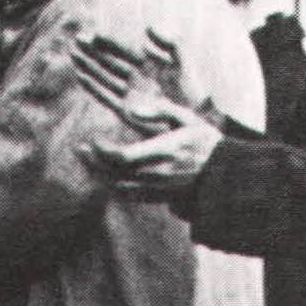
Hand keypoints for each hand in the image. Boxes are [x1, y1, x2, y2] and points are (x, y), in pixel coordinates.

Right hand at [69, 31, 219, 136]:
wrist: (193, 118)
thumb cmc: (191, 90)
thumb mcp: (182, 61)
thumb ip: (169, 43)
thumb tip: (148, 27)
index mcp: (149, 63)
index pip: (123, 49)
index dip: (108, 41)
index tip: (93, 34)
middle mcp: (136, 77)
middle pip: (109, 61)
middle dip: (93, 51)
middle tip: (76, 39)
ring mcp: (129, 93)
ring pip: (103, 76)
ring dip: (88, 66)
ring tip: (73, 55)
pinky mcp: (125, 110)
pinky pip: (104, 96)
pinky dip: (92, 87)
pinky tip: (80, 77)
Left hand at [86, 118, 222, 199]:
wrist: (226, 175)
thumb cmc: (206, 142)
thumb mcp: (188, 118)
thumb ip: (160, 110)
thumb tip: (131, 108)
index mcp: (164, 151)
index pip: (123, 156)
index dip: (103, 150)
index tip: (94, 139)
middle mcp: (157, 173)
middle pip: (113, 172)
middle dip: (92, 161)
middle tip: (80, 149)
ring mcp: (156, 188)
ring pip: (116, 185)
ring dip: (97, 174)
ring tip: (87, 161)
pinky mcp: (156, 198)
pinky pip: (126, 195)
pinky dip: (109, 186)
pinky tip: (102, 175)